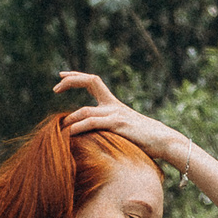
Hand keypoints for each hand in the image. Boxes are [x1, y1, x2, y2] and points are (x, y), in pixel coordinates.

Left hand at [55, 71, 188, 162]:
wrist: (163, 141)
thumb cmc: (143, 140)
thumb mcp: (122, 131)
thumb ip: (106, 129)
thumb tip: (90, 138)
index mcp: (113, 103)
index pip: (93, 81)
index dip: (77, 76)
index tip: (61, 77)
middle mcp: (113, 105)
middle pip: (90, 81)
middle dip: (71, 82)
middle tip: (55, 89)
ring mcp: (116, 113)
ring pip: (86, 110)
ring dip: (71, 118)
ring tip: (61, 127)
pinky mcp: (118, 125)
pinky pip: (94, 123)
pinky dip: (79, 127)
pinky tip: (70, 132)